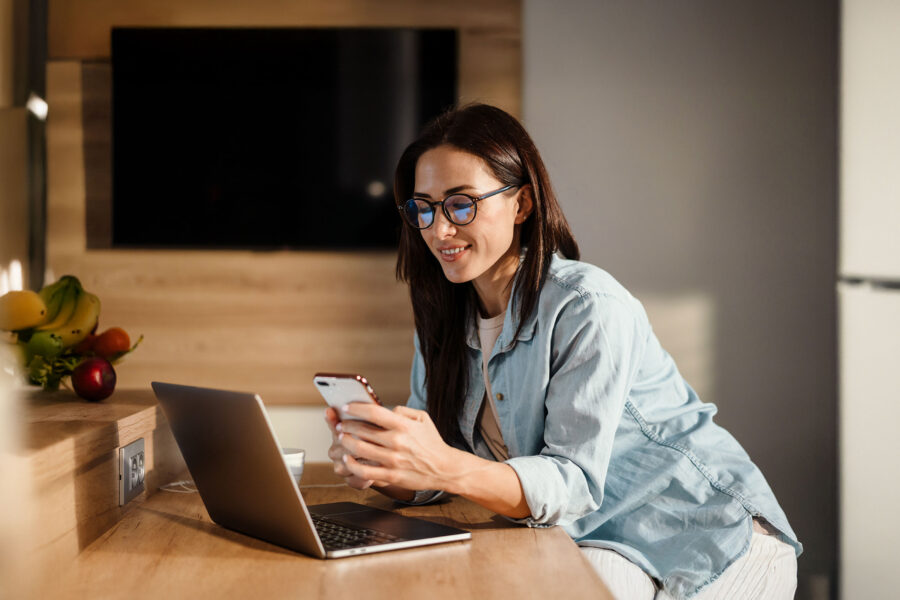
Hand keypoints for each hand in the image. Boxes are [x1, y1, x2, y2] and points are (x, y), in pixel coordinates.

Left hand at [335, 402, 459, 492]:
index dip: (356, 408)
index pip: (373, 412)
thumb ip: (402, 411)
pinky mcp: (391, 476)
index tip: (346, 408)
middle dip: (346, 426)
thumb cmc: (432, 442)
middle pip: (362, 430)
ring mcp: (393, 460)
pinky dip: (352, 464)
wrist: (444, 468)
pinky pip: (364, 471)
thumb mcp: (422, 418)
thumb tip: (383, 410)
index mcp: (403, 425)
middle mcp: (397, 441)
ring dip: (346, 442)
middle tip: (341, 424)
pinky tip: (347, 458)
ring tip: (342, 438)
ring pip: (359, 449)